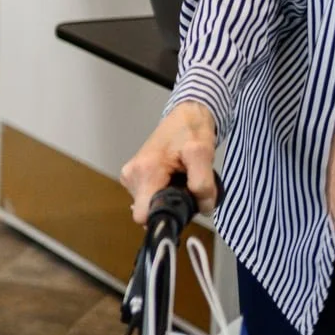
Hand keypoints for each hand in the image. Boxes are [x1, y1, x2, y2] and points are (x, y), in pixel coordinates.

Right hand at [120, 101, 217, 221]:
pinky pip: (150, 197)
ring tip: (182, 180)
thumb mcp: (203, 153)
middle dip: (172, 207)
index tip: (182, 211)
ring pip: (150, 206)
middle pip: (150, 212)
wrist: (185, 116)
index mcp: (145, 172)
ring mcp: (130, 177)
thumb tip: (203, 207)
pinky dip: (164, 194)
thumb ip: (203, 183)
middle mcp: (131, 176)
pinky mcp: (134, 177)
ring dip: (170, 200)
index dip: (164, 219)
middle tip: (188, 188)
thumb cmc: (191, 131)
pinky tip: (174, 180)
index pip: (143, 216)